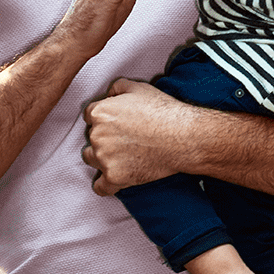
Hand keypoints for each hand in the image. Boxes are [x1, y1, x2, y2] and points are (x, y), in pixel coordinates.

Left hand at [82, 78, 190, 194]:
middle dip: (104, 137)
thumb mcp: (139, 88)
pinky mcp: (115, 178)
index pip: (90, 115)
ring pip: (92, 159)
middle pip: (91, 137)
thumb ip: (117, 87)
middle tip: (124, 138)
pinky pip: (100, 187)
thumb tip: (109, 94)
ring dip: (101, 158)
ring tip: (120, 156)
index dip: (103, 118)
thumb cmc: (163, 112)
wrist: (183, 137)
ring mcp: (104, 158)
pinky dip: (105, 184)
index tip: (114, 124)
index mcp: (100, 113)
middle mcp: (97, 135)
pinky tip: (112, 179)